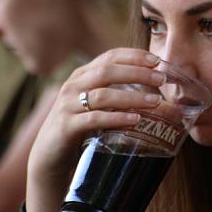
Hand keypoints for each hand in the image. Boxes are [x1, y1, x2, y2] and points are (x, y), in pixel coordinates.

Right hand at [25, 48, 164, 211]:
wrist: (49, 156)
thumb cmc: (79, 127)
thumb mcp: (95, 104)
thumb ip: (115, 92)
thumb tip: (154, 89)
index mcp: (83, 75)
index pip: (110, 56)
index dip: (134, 56)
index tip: (157, 61)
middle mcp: (73, 85)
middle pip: (107, 71)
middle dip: (137, 73)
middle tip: (161, 79)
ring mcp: (68, 105)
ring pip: (103, 95)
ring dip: (132, 97)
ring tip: (155, 102)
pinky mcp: (66, 127)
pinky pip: (94, 119)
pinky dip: (116, 118)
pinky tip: (134, 120)